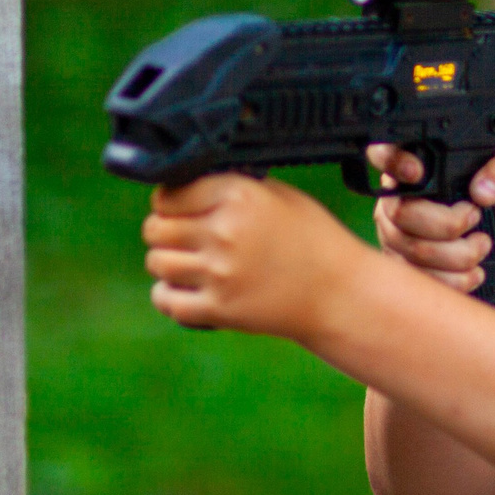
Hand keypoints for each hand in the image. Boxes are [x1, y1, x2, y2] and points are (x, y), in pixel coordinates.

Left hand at [142, 172, 363, 337]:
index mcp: (239, 195)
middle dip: (163, 231)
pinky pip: (165, 299)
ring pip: (156, 262)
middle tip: (182, 237)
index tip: (179, 209)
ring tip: (187, 263)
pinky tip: (185, 289)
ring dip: (166, 262)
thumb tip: (184, 186)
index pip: (168, 194)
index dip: (170, 201)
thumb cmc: (312, 240)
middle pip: (155, 228)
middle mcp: (225, 231)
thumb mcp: (278, 196)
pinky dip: (167, 295)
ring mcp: (220, 272)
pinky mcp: (220, 309)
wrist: (339, 293)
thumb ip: (231, 187)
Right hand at [369, 145, 494, 294]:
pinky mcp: (401, 267)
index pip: (386, 154)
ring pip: (412, 249)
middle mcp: (396, 200)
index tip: (416, 172)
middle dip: (447, 224)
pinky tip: (472, 272)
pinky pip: (420, 278)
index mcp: (418, 170)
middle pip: (400, 212)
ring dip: (458, 255)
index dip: (393, 161)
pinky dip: (454, 279)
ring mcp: (393, 235)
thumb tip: (482, 189)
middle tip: (475, 219)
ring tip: (481, 246)